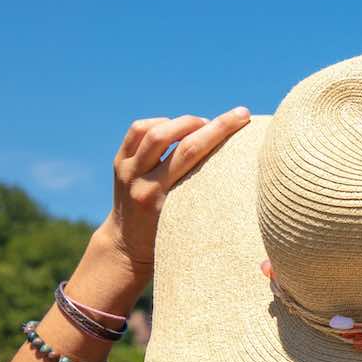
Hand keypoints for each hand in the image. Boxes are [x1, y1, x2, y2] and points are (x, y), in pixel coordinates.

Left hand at [102, 108, 251, 275]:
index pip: (191, 152)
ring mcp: (125, 169)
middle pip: (173, 138)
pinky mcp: (119, 162)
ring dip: (182, 123)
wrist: (126, 246)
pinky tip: (177, 130)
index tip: (242, 116)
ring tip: (201, 127)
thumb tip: (237, 164)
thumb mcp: (186, 222)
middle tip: (231, 118)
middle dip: (207, 123)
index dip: (219, 131)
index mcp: (157, 198)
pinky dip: (160, 124)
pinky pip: (138, 131)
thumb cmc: (167, 238)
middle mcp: (138, 180)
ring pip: (152, 129)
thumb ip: (202, 195)